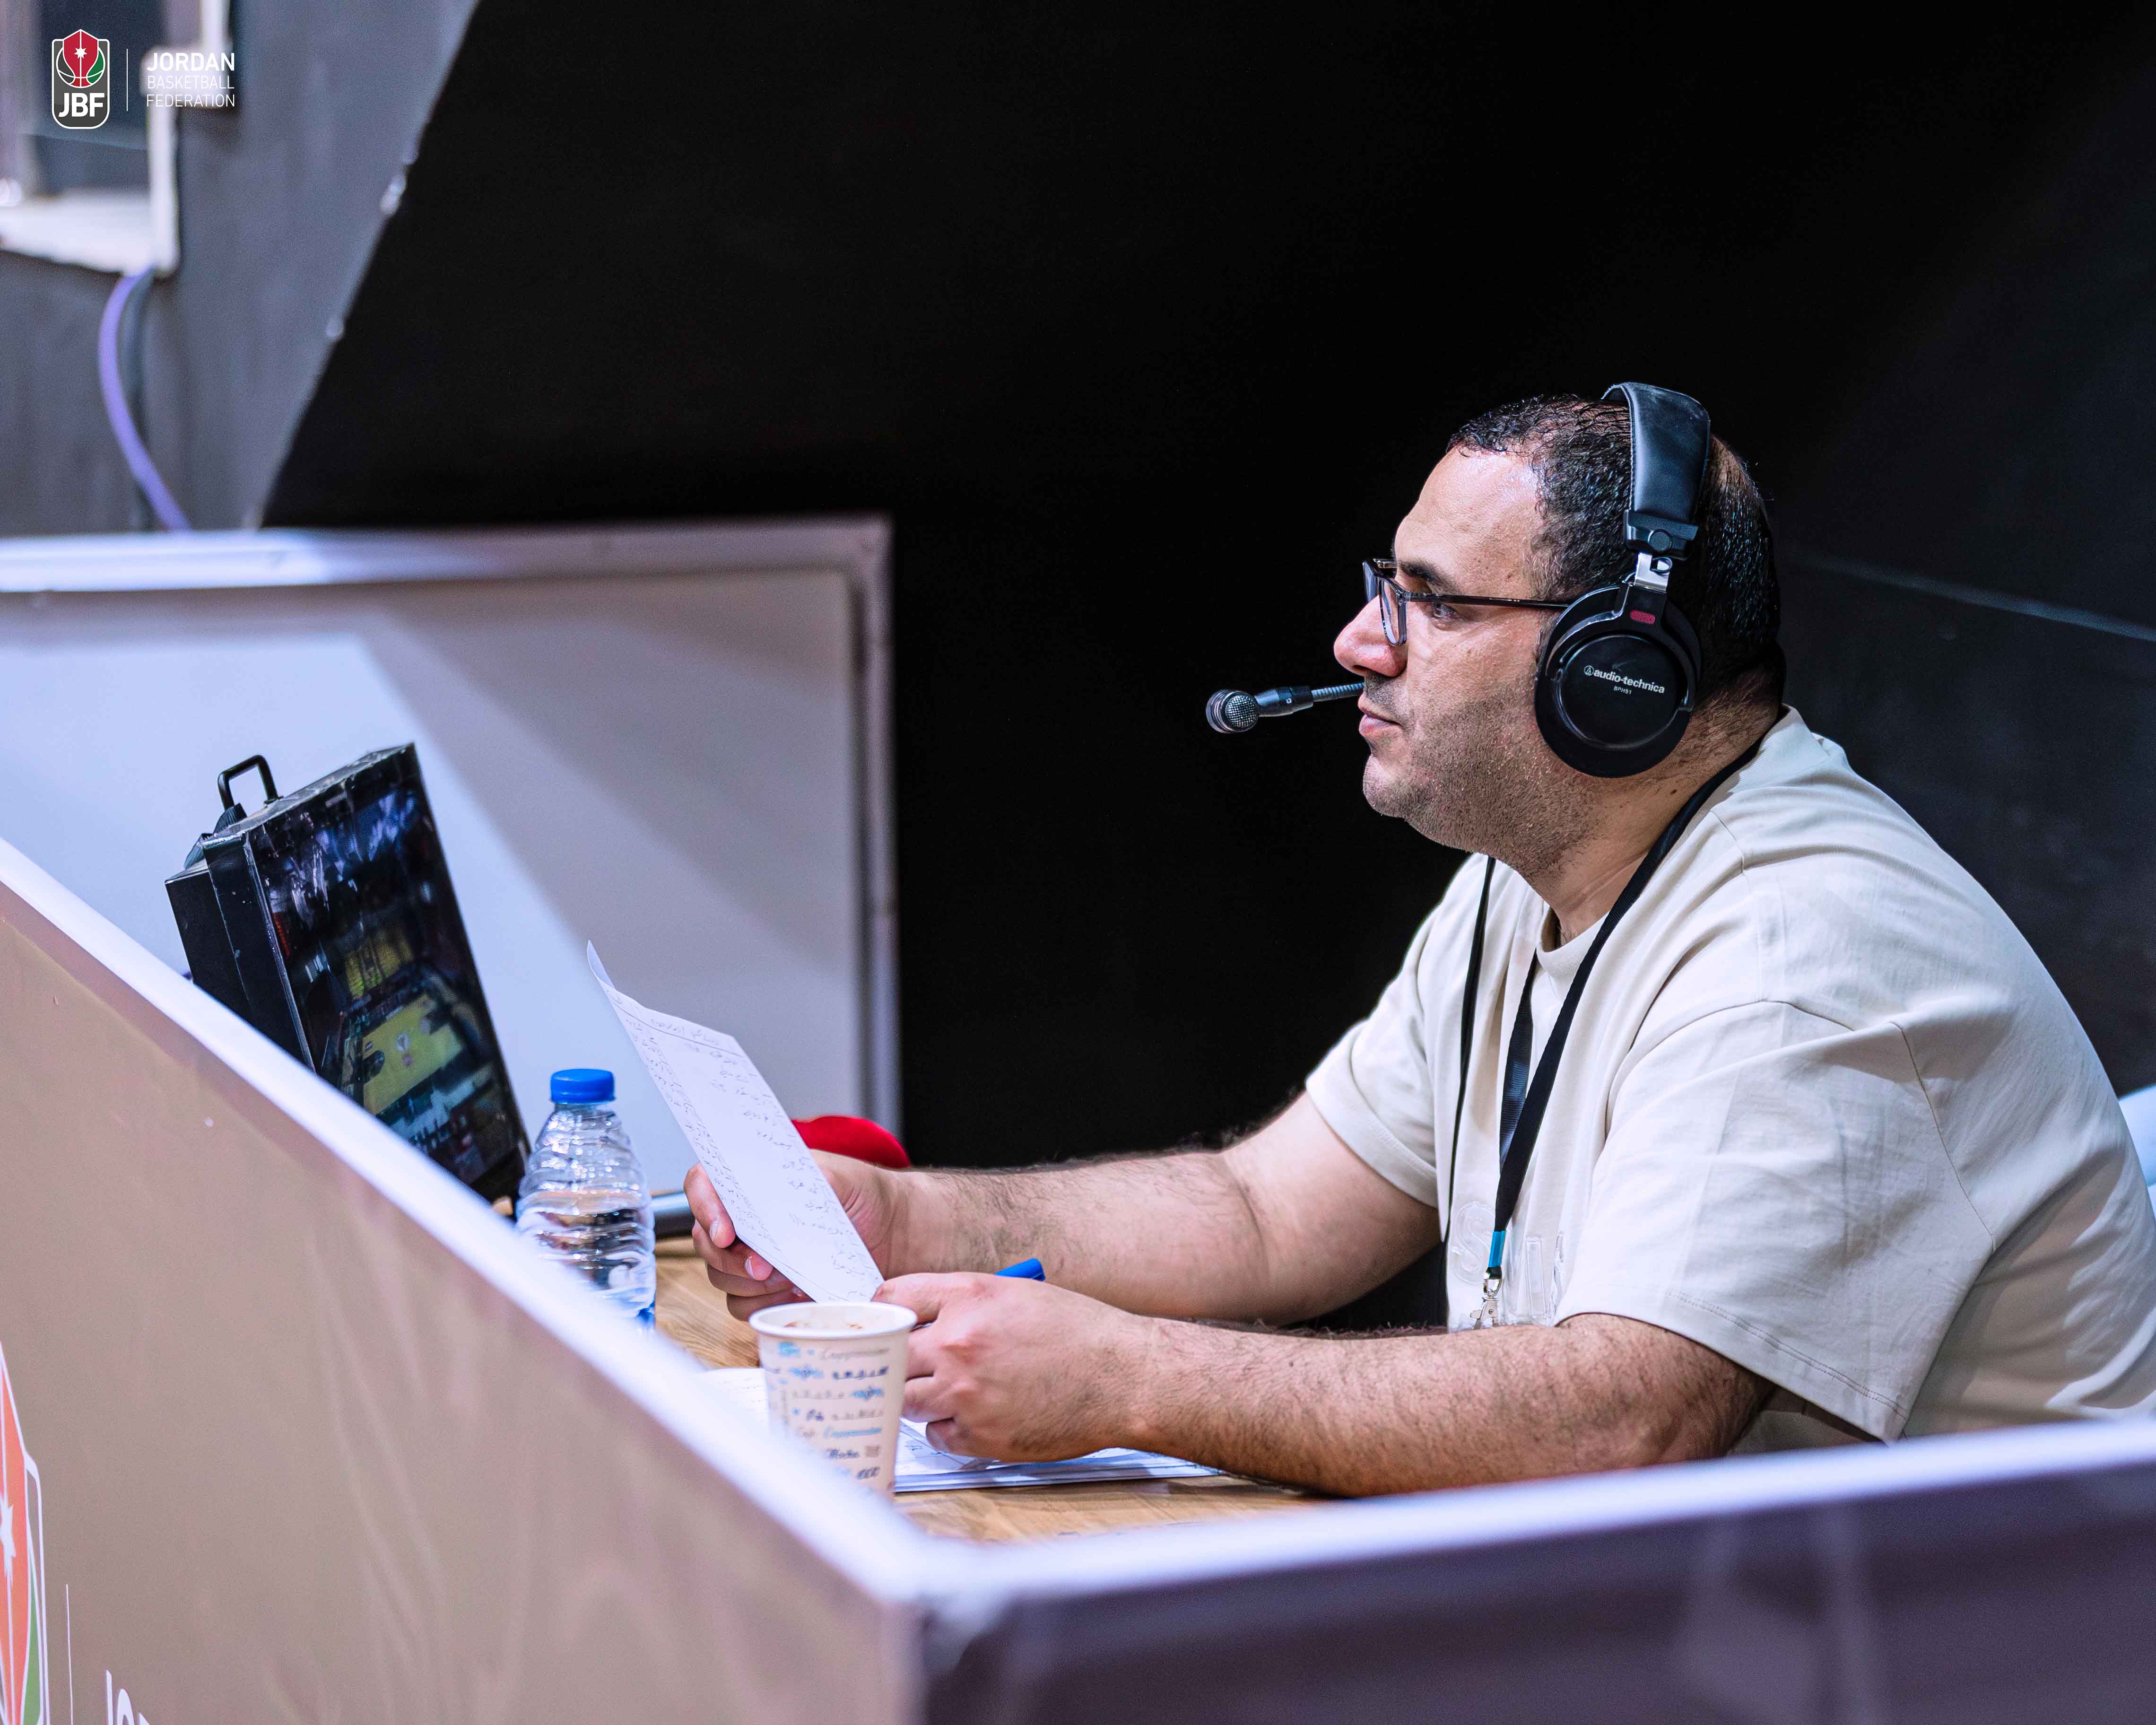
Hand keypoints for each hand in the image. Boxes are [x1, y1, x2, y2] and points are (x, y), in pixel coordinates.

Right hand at [686, 1155, 902, 1316]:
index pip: (702, 1185)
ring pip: (722, 1279)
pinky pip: (745, 1306)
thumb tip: (771, 1194)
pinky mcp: (769, 1289)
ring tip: (793, 1278)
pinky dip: (769, 1304)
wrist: (894, 1234)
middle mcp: (744, 1219)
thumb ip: (802, 1180)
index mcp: (751, 1181)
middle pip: (705, 1242)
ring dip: (754, 1285)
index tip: (725, 1233)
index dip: (704, 1208)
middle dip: (732, 1260)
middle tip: (767, 1267)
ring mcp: (753, 1256)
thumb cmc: (864, 1195)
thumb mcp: (838, 1177)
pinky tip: (800, 1293)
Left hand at [882, 1272, 1154, 1460]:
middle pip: (890, 1354)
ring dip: (917, 1397)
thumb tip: (920, 1319)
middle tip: (904, 1365)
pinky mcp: (980, 1436)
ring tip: (942, 1391)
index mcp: (969, 1297)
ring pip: (906, 1400)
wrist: (1122, 1376)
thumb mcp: (1016, 1294)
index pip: (893, 1296)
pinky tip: (971, 1415)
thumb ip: (963, 1302)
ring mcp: (967, 1393)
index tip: (886, 1323)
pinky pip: (937, 1436)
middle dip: (895, 1360)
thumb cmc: (1079, 1332)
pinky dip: (947, 1428)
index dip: (884, 1310)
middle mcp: (959, 1343)